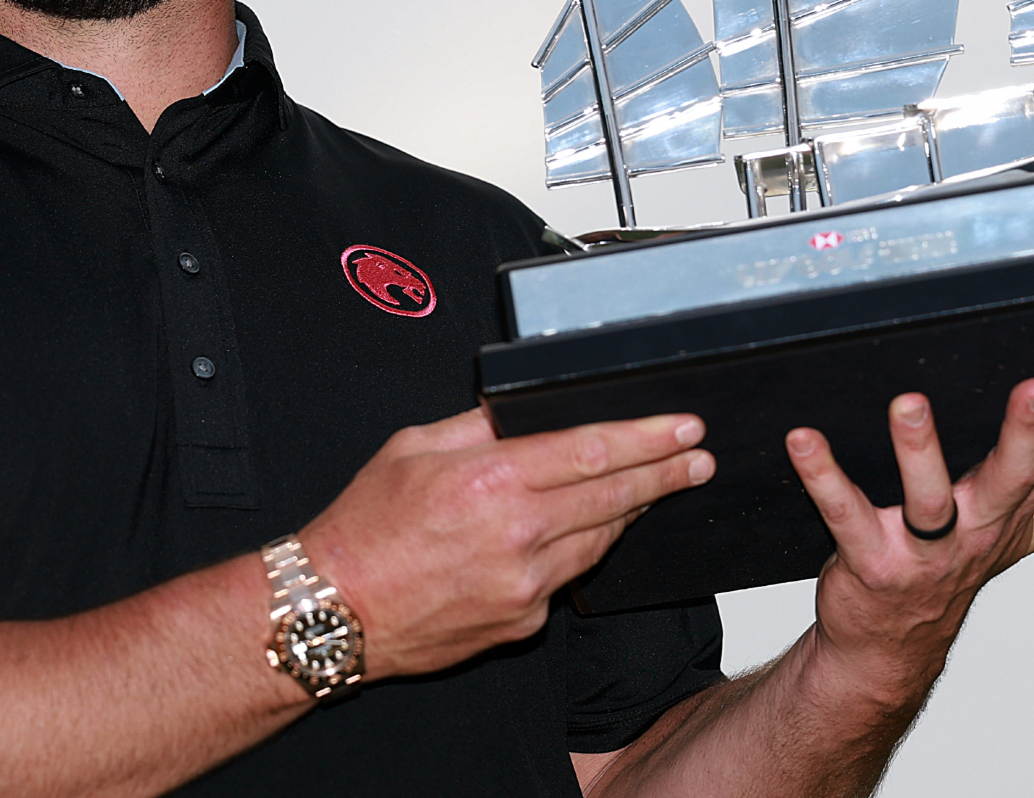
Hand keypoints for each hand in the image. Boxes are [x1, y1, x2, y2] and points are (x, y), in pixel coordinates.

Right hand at [301, 407, 712, 678]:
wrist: (333, 611)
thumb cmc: (363, 528)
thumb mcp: (414, 448)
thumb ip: (477, 427)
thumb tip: (520, 412)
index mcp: (490, 480)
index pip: (593, 451)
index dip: (648, 438)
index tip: (684, 428)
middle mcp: (516, 534)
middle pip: (614, 497)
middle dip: (666, 475)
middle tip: (699, 460)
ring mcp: (524, 585)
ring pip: (600, 541)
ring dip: (633, 513)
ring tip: (658, 490)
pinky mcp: (522, 621)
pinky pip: (568, 578)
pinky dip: (583, 551)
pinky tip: (591, 533)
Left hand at [785, 380, 1033, 703]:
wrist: (889, 647)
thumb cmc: (954, 573)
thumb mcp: (1026, 535)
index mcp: (1011, 512)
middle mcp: (974, 529)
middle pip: (1009, 480)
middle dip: (1026, 435)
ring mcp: (924, 550)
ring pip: (928, 499)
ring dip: (918, 450)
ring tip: (909, 404)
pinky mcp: (870, 559)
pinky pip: (845, 514)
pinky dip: (823, 476)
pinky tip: (804, 441)